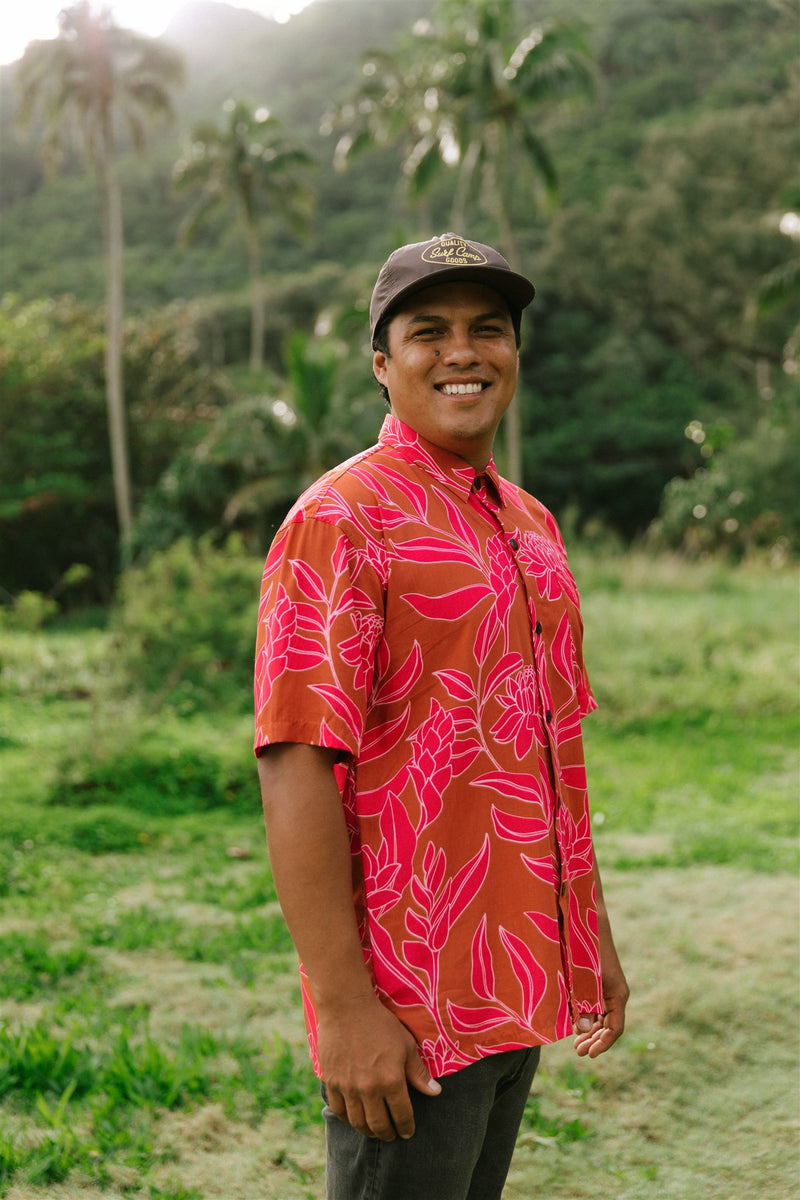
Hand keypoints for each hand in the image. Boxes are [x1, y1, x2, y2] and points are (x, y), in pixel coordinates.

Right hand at [318, 997, 440, 1140]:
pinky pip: (339, 1110)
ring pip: (358, 1122)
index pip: (402, 1115)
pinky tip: (355, 1116)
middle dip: (388, 1134)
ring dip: (368, 1131)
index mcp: (391, 1080)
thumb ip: (419, 1073)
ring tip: (375, 1129)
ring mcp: (348, 1087)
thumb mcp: (406, 1045)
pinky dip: (348, 1118)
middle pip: (379, 1125)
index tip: (408, 1132)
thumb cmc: (380, 1024)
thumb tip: (436, 1093)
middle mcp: (369, 1088)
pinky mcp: (332, 1082)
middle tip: (392, 1135)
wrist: (347, 1007)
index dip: (406, 1128)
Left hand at [574, 959, 628, 1057]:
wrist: (586, 922)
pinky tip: (575, 1023)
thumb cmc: (585, 951)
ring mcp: (608, 988)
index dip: (603, 1044)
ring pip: (602, 1017)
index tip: (589, 1055)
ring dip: (590, 1031)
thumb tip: (584, 1031)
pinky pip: (596, 1006)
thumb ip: (584, 1006)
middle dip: (594, 1040)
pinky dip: (588, 1017)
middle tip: (578, 1051)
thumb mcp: (583, 981)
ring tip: (576, 1043)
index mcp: (618, 995)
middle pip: (609, 1026)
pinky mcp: (599, 982)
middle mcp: (616, 994)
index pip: (615, 1029)